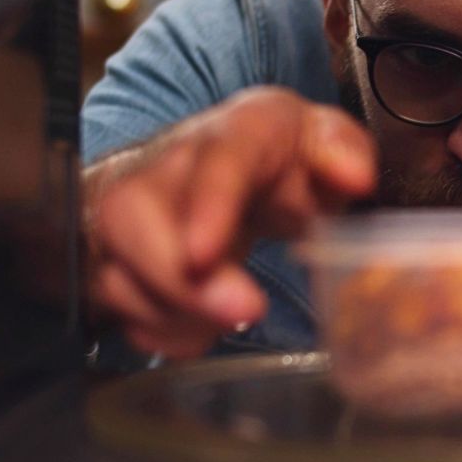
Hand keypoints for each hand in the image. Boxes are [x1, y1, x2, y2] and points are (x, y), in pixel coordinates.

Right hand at [84, 87, 375, 359]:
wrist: (207, 167)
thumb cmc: (269, 158)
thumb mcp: (318, 143)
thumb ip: (344, 151)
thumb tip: (356, 177)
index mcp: (233, 132)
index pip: (215, 157)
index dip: (207, 204)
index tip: (205, 253)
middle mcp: (162, 165)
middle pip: (134, 216)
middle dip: (179, 280)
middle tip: (242, 314)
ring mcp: (123, 213)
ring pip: (117, 273)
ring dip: (179, 314)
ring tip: (234, 314)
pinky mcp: (104, 258)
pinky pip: (114, 309)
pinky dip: (162, 330)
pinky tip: (197, 320)